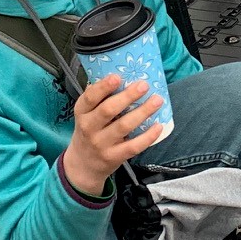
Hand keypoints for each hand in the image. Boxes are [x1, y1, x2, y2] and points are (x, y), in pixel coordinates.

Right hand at [61, 73, 167, 195]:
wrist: (82, 166)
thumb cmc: (89, 132)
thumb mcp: (86, 115)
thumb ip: (98, 98)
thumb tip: (120, 73)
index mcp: (82, 113)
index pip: (89, 98)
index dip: (103, 87)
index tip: (118, 76)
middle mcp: (89, 128)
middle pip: (108, 110)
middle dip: (127, 96)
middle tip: (144, 85)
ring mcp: (101, 144)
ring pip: (124, 126)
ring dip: (142, 112)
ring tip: (157, 100)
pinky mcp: (114, 157)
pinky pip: (133, 146)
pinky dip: (147, 137)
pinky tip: (158, 126)